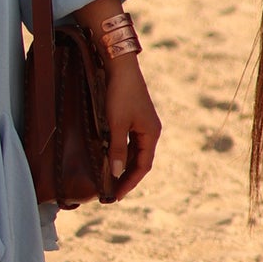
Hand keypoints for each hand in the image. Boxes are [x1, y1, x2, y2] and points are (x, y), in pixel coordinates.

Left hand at [104, 57, 159, 199]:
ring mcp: (143, 123)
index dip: (130, 182)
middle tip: (113, 192)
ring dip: (124, 165)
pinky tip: (111, 157)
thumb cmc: (120, 94)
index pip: (143, 166)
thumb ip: (116, 149)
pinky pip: (130, 141)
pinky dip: (122, 152)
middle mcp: (150, 130)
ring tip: (111, 179)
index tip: (117, 195)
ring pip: (135, 151)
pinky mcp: (134, 117)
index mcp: (151, 133)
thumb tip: (116, 173)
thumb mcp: (116, 124)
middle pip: (141, 160)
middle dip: (127, 177)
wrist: (120, 66)